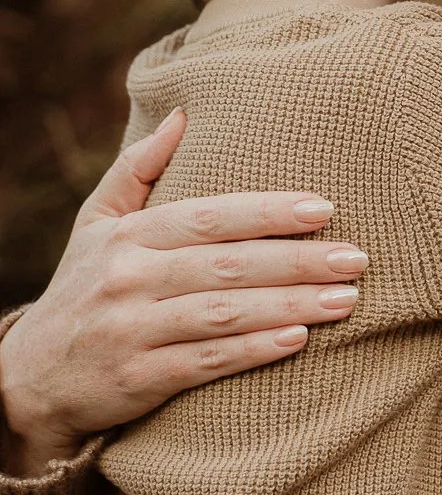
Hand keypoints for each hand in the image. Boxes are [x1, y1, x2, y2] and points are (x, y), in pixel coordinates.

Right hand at [0, 110, 367, 475]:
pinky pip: (204, 362)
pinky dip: (252, 352)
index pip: (209, 216)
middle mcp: (129, 278)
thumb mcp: (96, 224)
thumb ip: (137, 169)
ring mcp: (132, 330)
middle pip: (227, 264)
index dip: (268, 210)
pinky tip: (297, 340)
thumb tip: (183, 114)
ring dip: (290, 305)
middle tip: (356, 258)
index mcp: (129, 236)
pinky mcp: (138, 379)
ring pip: (223, 313)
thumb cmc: (83, 290)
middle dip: (297, 259)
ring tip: (346, 299)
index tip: (324, 207)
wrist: (29, 380)